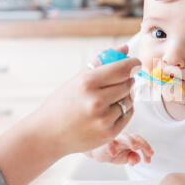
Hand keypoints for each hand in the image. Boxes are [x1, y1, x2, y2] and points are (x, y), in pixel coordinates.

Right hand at [23, 45, 140, 156]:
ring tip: (110, 98)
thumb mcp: (77, 79)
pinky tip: (110, 110)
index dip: (133, 64)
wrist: (48, 135)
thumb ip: (102, 62)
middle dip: (127, 80)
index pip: (123, 68)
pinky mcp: (110, 133)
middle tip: (119, 81)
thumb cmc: (62, 104)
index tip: (135, 64)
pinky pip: (128, 114)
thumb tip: (125, 49)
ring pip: (129, 99)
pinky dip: (123, 110)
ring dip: (125, 96)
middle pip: (128, 83)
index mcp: (88, 83)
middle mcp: (97, 101)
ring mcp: (104, 119)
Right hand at [85, 131, 153, 165]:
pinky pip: (109, 142)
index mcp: (131, 140)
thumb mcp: (125, 158)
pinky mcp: (105, 142)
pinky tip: (114, 153)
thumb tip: (136, 159)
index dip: (147, 148)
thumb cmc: (113, 152)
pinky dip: (112, 147)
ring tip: (135, 148)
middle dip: (141, 143)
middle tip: (145, 149)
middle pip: (135, 137)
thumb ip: (133, 158)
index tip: (149, 158)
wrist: (97, 152)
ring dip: (130, 141)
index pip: (141, 141)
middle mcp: (124, 137)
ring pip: (124, 136)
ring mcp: (115, 138)